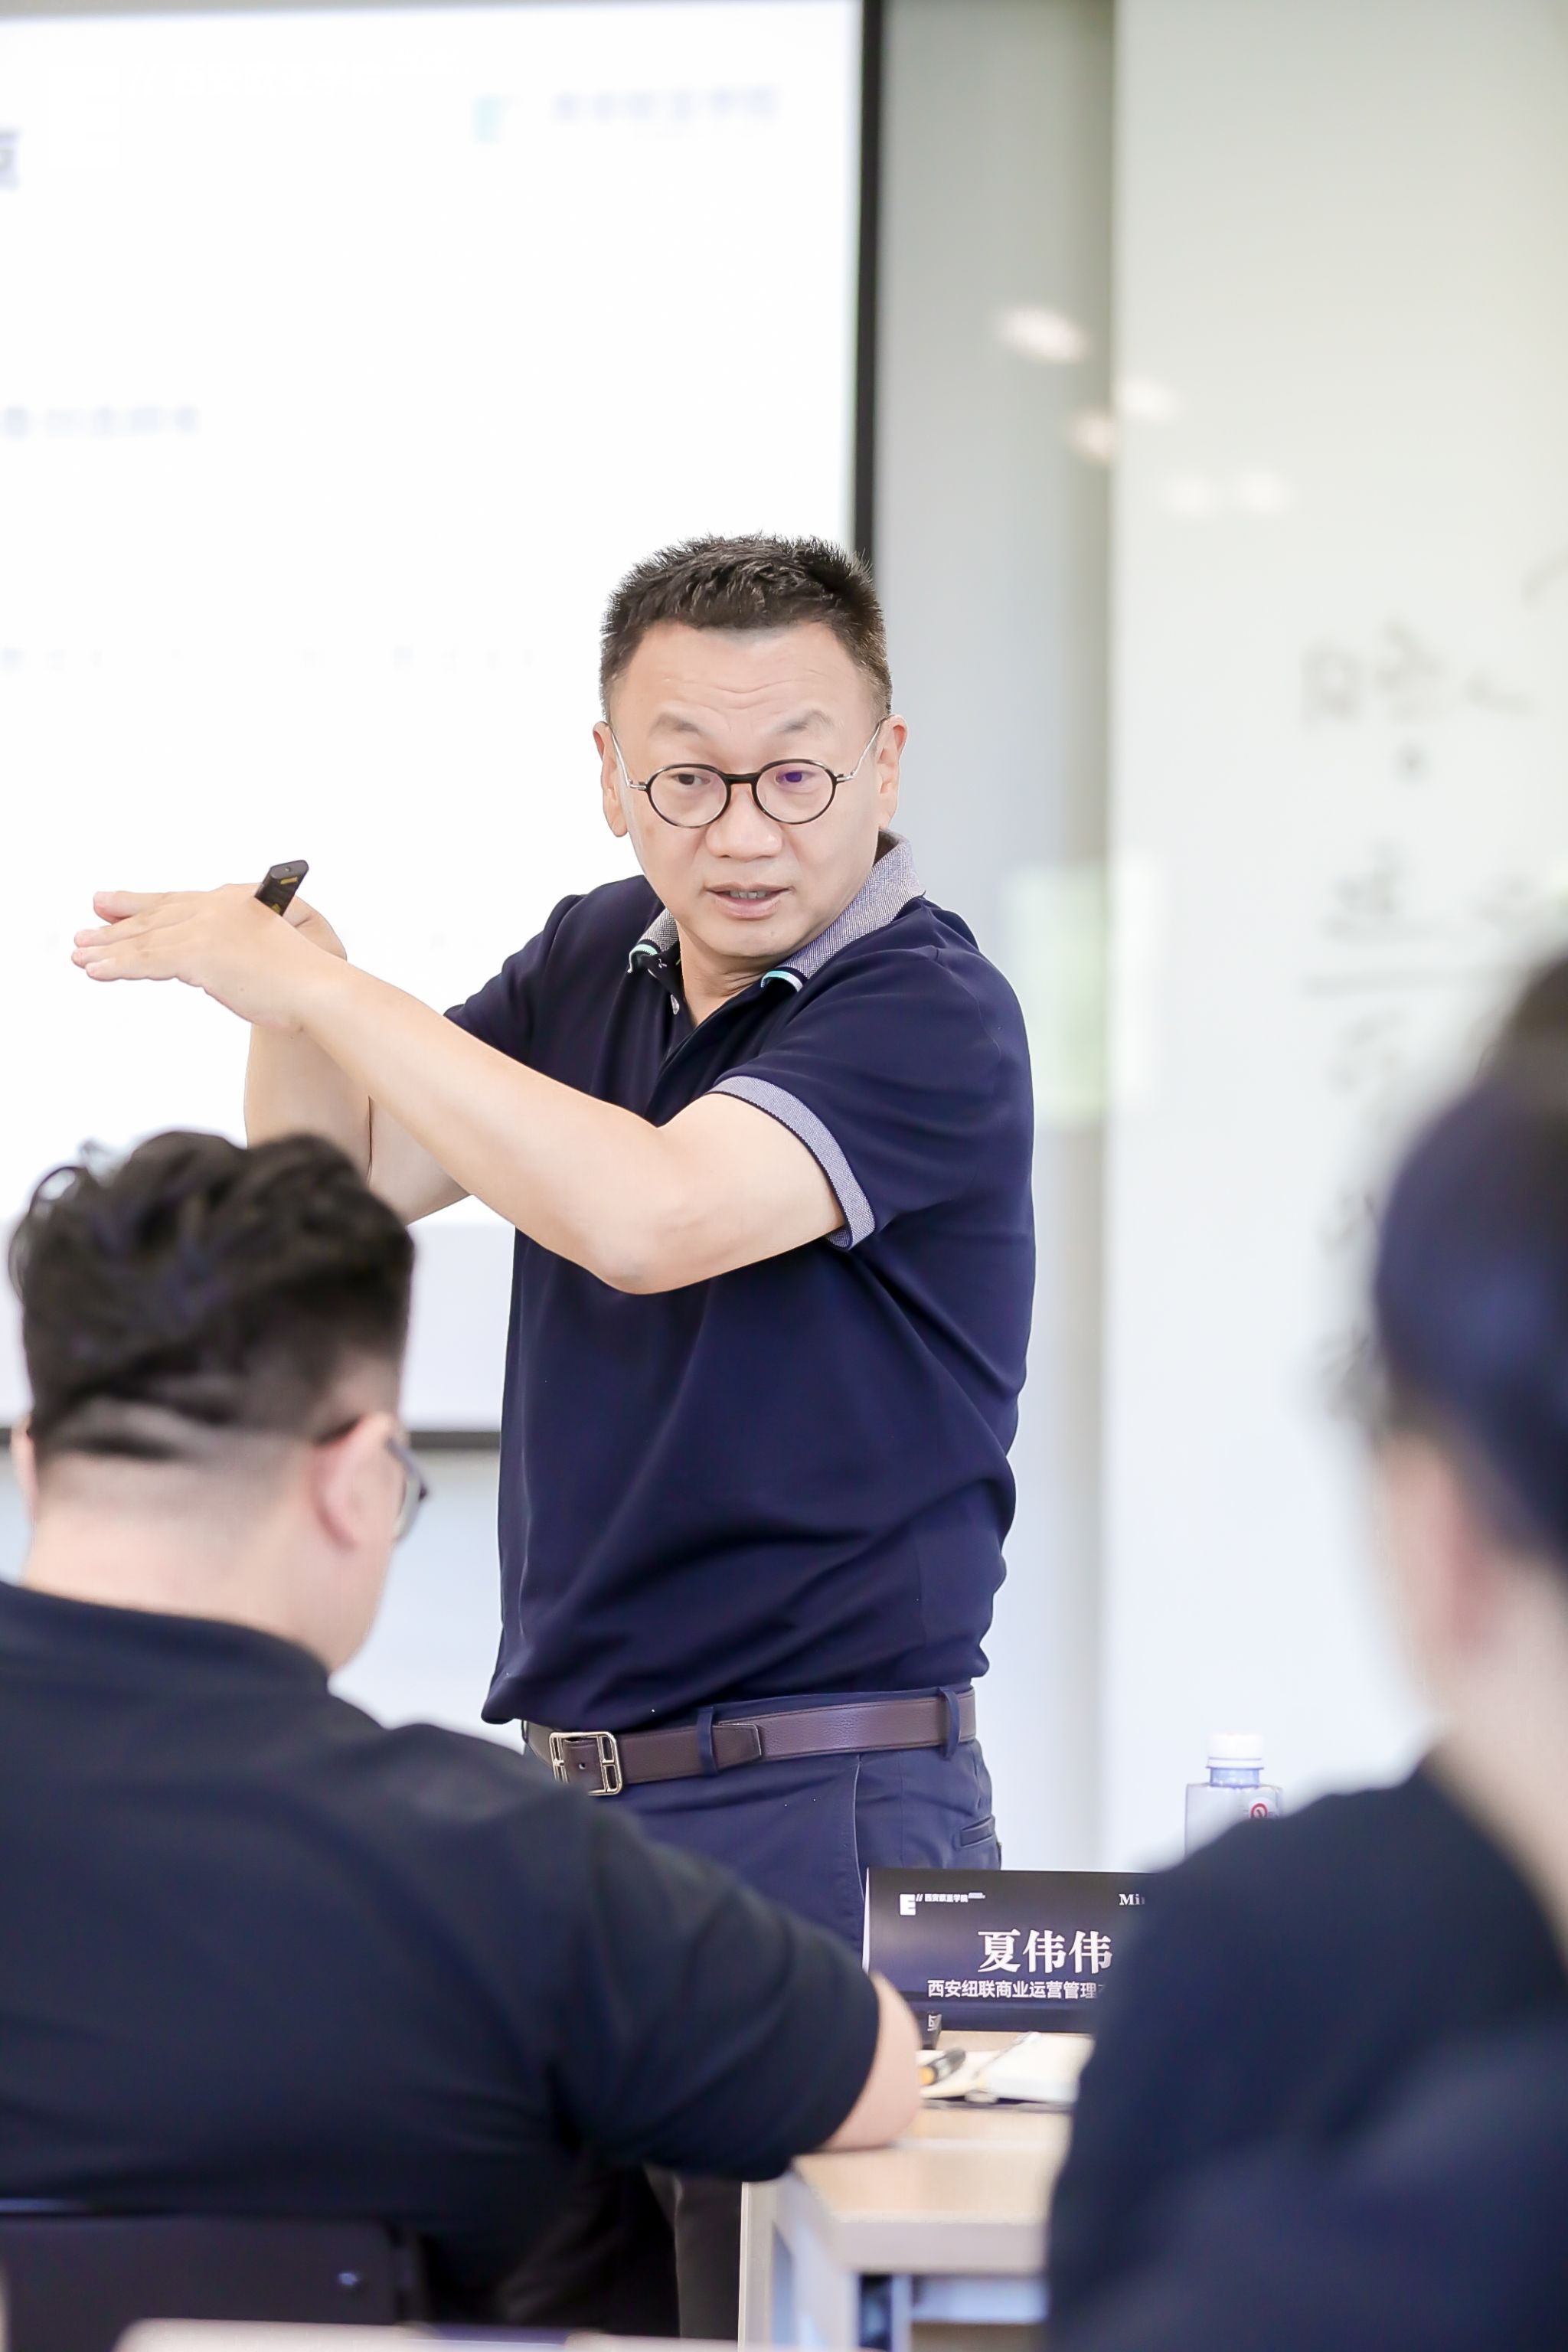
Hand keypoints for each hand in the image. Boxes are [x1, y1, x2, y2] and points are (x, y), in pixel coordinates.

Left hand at [73, 885, 338, 1029]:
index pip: (175, 901)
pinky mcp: (199, 952)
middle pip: (154, 917)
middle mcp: (216, 905)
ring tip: (80, 956)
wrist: (318, 989)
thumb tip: (197, 964)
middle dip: (115, 927)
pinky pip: (147, 961)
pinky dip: (117, 966)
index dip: (138, 905)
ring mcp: (206, 926)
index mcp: (232, 900)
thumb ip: (227, 949)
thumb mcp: (260, 953)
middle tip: (84, 934)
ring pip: (145, 939)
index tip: (107, 905)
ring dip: (108, 949)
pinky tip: (94, 972)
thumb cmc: (299, 980)